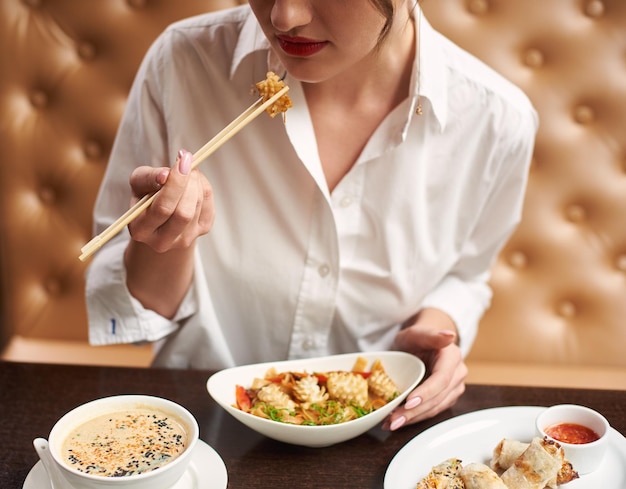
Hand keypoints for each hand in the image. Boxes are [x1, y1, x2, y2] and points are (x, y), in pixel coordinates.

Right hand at [127, 149, 214, 252]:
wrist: (160, 214)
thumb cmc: (146, 195)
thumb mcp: (139, 182)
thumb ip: (148, 177)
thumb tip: (165, 175)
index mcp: (141, 230)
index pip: (163, 208)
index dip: (175, 183)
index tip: (182, 160)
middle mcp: (162, 241)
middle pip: (183, 213)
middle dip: (188, 183)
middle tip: (186, 161)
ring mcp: (184, 239)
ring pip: (197, 207)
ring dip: (196, 182)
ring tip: (187, 171)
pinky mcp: (201, 231)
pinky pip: (209, 207)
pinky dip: (204, 188)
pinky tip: (194, 183)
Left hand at [382, 309, 467, 430]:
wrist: (422, 344)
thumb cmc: (416, 339)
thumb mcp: (416, 333)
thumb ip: (430, 334)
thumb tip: (449, 335)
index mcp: (452, 357)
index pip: (441, 379)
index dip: (426, 393)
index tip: (408, 403)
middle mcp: (457, 374)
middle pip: (437, 398)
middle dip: (414, 411)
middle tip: (393, 420)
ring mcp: (454, 388)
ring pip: (435, 408)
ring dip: (413, 418)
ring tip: (391, 423)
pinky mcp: (446, 398)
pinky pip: (431, 411)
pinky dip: (414, 417)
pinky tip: (397, 420)